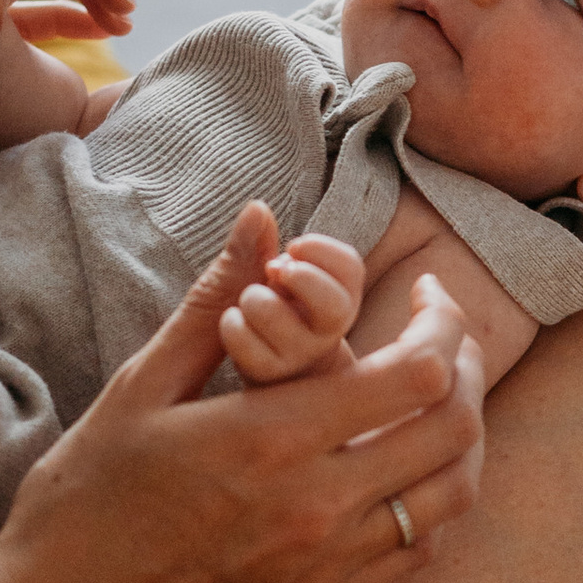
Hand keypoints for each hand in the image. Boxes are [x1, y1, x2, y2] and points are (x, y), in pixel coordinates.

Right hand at [0, 203, 486, 582]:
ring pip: (450, 496)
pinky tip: (405, 469)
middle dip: (466, 368)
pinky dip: (433, 502)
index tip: (426, 295)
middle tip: (445, 338)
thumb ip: (215, 302)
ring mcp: (329, 566)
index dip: (443, 322)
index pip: (416, 373)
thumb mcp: (139, 389)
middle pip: (453, 431)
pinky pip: (417, 551)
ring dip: (462, 438)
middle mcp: (317, 507)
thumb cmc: (84, 503)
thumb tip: (262, 218)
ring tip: (438, 398)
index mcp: (270, 439)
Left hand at [221, 232, 364, 384]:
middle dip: (300, 278)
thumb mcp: (266, 275)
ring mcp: (297, 356)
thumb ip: (259, 242)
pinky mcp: (267, 375)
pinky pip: (245, 343)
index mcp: (339, 298)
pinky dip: (231, 324)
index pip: (351, 268)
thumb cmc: (271, 311)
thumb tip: (256, 207)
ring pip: (275, 317)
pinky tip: (235, 322)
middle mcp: (326, 331)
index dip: (321, 250)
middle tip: (274, 270)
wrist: (265, 369)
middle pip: (334, 306)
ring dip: (253, 297)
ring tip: (250, 300)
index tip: (293, 246)